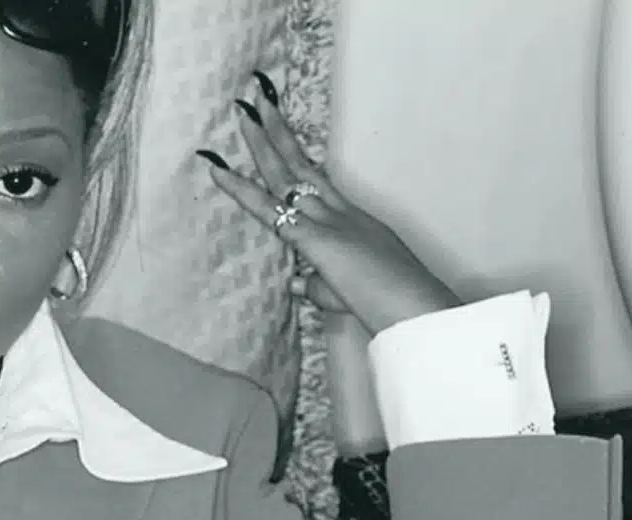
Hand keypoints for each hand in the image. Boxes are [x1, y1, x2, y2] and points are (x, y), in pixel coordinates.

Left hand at [203, 79, 459, 336]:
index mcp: (355, 224)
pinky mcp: (315, 239)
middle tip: (260, 101)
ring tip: (242, 110)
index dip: (299, 164)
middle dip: (279, 133)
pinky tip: (219, 171)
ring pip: (286, 175)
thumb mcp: (350, 294)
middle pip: (303, 166)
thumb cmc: (390, 306)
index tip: (285, 141)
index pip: (320, 187)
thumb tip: (294, 283)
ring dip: (261, 142)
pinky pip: (270, 209)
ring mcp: (328, 222)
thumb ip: (318, 286)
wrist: (412, 307)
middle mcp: (341, 214)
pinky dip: (241, 190)